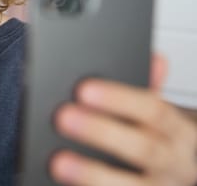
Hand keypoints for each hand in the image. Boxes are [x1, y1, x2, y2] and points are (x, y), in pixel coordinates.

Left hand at [50, 54, 196, 184]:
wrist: (169, 178)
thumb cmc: (152, 138)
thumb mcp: (152, 114)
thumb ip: (145, 89)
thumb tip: (155, 59)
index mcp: (175, 131)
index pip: (154, 110)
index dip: (119, 99)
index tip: (83, 90)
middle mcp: (173, 163)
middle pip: (143, 148)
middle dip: (101, 132)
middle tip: (62, 117)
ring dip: (92, 174)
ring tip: (58, 162)